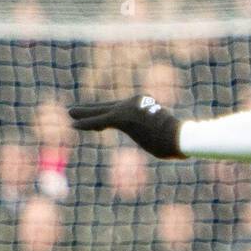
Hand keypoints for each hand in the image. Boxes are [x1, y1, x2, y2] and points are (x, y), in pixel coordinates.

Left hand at [69, 94, 184, 158]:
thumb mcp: (167, 136)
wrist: (180, 136)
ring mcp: (127, 108)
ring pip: (101, 112)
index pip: (120, 109)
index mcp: (144, 103)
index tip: (94, 116)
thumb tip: (168, 148)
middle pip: (107, 106)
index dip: (104, 113)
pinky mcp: (121, 117)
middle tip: (73, 111)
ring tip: (70, 114)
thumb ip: (159, 136)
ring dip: (84, 114)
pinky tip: (73, 123)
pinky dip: (86, 122)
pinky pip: (99, 120)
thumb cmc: (180, 141)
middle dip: (90, 110)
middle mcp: (133, 102)